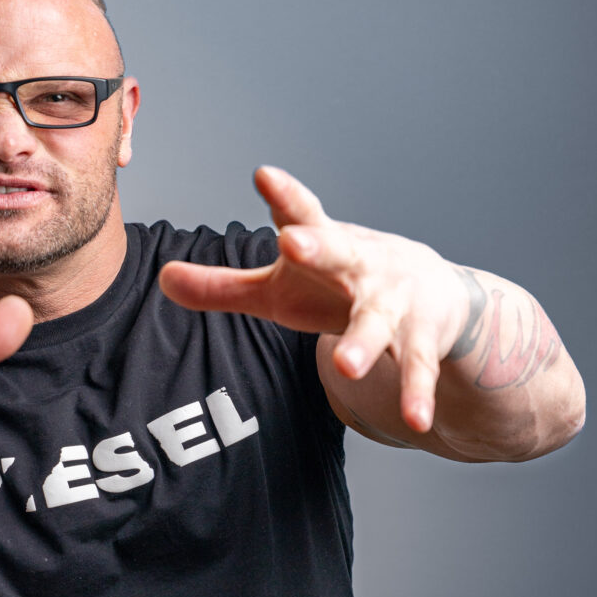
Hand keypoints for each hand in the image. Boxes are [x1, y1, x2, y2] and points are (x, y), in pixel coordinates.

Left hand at [159, 165, 468, 432]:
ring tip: (345, 366)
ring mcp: (396, 302)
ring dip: (364, 343)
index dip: (283, 196)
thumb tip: (162, 279)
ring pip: (377, 321)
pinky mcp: (422, 338)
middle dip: (317, 247)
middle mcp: (362, 264)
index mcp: (324, 243)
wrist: (434, 293)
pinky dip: (417, 394)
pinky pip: (417, 368)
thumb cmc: (337, 284)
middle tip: (292, 243)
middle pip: (338, 253)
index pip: (300, 215)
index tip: (264, 176)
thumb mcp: (280, 287)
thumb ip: (224, 285)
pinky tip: (416, 420)